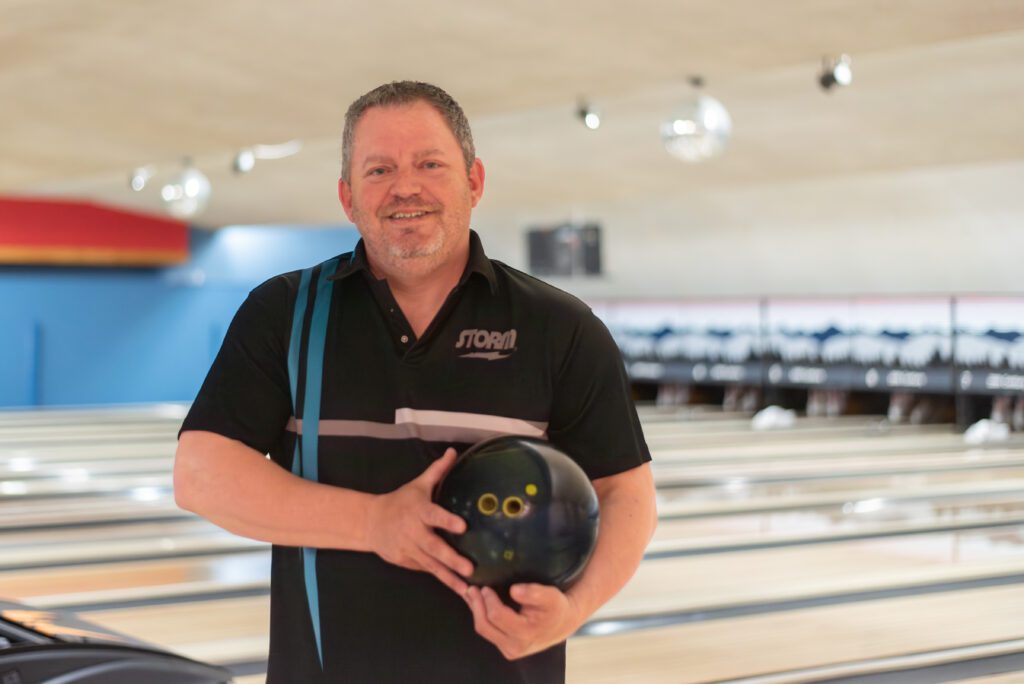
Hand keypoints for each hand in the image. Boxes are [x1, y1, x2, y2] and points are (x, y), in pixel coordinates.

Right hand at [366, 448, 472, 593]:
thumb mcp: (418, 485)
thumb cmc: (401, 501)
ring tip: (467, 588)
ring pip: (430, 565)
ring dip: (448, 577)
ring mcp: (408, 549)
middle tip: (469, 568)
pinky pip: (424, 570)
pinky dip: (439, 578)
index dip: (447, 521)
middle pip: (433, 547)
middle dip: (451, 559)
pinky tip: (456, 588)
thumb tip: (454, 452)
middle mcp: (413, 531)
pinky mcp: (405, 561)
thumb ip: (438, 471)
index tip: (463, 526)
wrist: (370, 522)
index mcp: (418, 510)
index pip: (434, 515)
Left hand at [464, 583, 583, 659]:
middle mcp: (514, 646)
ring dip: (476, 611)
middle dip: (476, 606)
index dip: (488, 600)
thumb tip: (514, 591)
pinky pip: (487, 632)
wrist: (562, 624)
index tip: (486, 587)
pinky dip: (481, 617)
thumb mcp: (551, 596)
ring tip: (471, 594)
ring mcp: (509, 649)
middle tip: (471, 589)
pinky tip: (478, 604)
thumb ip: (534, 593)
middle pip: (485, 626)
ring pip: (484, 630)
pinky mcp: (505, 648)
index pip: (497, 616)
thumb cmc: (556, 608)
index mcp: (525, 633)